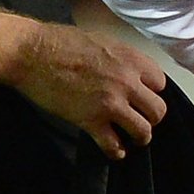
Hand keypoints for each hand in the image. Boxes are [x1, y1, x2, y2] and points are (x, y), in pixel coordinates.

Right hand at [17, 24, 166, 159]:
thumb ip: (122, 60)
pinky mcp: (91, 121)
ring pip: (143, 131)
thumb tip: (130, 74)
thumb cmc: (62, 42)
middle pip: (158, 110)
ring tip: (131, 137)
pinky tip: (114, 149)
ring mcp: (110, 103)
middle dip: (150, 117)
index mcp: (131, 58)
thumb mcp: (103, 41)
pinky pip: (114, 145)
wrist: (33, 53)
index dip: (151, 92)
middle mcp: (126, 81)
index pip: (160, 84)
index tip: (142, 97)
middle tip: (139, 118)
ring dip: (138, 136)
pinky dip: (116, 151)